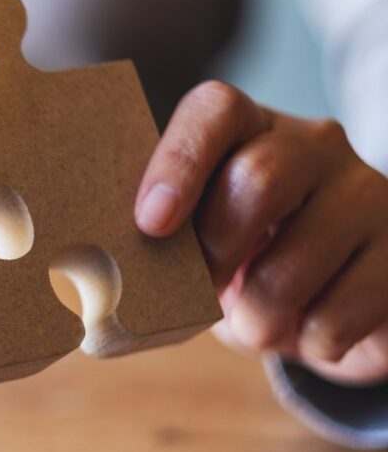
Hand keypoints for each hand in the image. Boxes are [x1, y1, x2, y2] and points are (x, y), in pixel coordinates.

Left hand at [136, 81, 387, 384]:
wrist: (339, 294)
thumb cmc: (245, 257)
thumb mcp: (203, 233)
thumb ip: (162, 235)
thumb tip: (91, 290)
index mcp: (249, 127)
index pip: (215, 109)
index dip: (178, 161)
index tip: (150, 223)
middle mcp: (315, 145)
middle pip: (259, 181)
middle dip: (214, 252)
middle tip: (201, 290)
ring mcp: (368, 193)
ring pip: (291, 267)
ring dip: (255, 320)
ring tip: (255, 325)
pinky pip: (337, 316)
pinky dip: (309, 342)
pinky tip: (312, 328)